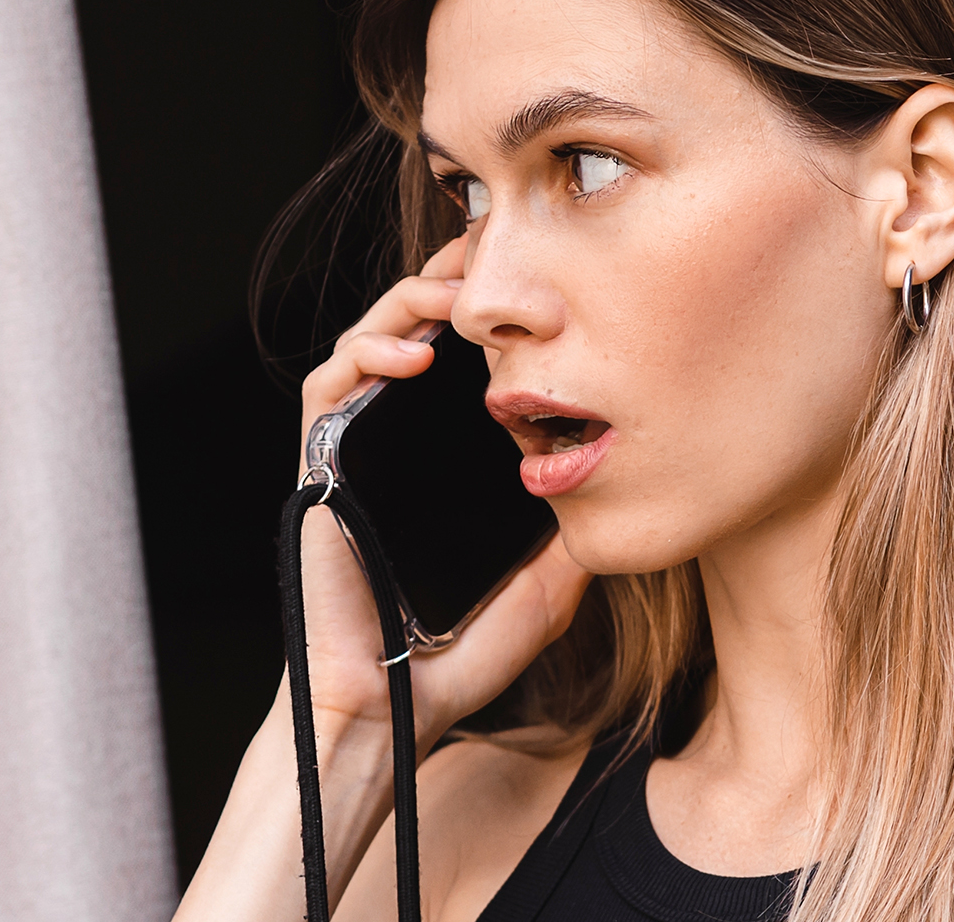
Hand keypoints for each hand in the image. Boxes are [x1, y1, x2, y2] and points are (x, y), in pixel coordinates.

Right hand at [292, 236, 592, 745]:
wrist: (390, 705)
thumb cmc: (459, 654)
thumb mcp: (550, 584)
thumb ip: (581, 531)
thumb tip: (636, 483)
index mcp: (449, 456)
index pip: (471, 359)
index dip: (501, 312)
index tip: (548, 278)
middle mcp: (401, 440)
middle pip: (421, 330)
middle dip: (456, 281)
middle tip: (498, 248)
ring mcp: (356, 448)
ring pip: (375, 338)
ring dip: (413, 302)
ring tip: (460, 292)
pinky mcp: (317, 464)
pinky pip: (329, 385)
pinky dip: (367, 353)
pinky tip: (412, 354)